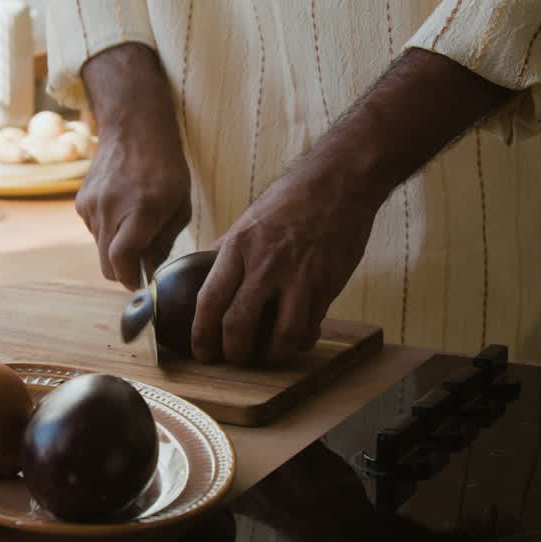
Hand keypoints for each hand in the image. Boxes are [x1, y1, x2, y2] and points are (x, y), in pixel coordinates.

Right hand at [78, 43, 191, 288]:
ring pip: (100, 249)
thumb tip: (149, 271)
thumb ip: (163, 242)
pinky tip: (123, 210)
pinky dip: (109, 231)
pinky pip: (94, 231)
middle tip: (142, 264)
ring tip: (136, 225)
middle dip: (124, 271)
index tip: (141, 284)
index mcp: (139, 211)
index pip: (121, 261)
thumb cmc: (165, 167)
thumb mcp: (179, 206)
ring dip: (116, 249)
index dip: (130, 280)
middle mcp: (109, 210)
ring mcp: (90, 206)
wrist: (134, 128)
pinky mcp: (81, 202)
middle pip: (107, 263)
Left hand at [190, 49, 511, 364]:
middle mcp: (264, 265)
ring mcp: (297, 277)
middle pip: (238, 325)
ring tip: (266, 356)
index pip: (209, 301)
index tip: (201, 351)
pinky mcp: (326, 285)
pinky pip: (309, 326)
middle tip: (233, 359)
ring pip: (278, 336)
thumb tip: (205, 269)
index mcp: (238, 247)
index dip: (202, 334)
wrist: (339, 182)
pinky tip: (296, 339)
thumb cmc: (292, 198)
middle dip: (232, 353)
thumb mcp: (249, 219)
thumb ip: (228, 248)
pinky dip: (300, 340)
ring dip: (270, 355)